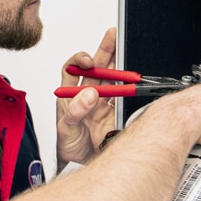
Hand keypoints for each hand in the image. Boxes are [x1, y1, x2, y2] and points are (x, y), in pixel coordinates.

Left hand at [56, 27, 117, 169]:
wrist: (81, 165)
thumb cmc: (68, 146)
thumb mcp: (66, 130)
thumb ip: (75, 111)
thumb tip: (88, 94)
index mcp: (71, 94)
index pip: (73, 69)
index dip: (79, 60)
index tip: (87, 59)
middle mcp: (88, 94)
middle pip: (97, 66)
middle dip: (106, 49)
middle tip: (114, 35)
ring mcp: (103, 102)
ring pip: (113, 77)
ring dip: (119, 63)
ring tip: (126, 48)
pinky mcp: (116, 111)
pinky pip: (124, 95)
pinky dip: (130, 87)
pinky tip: (134, 79)